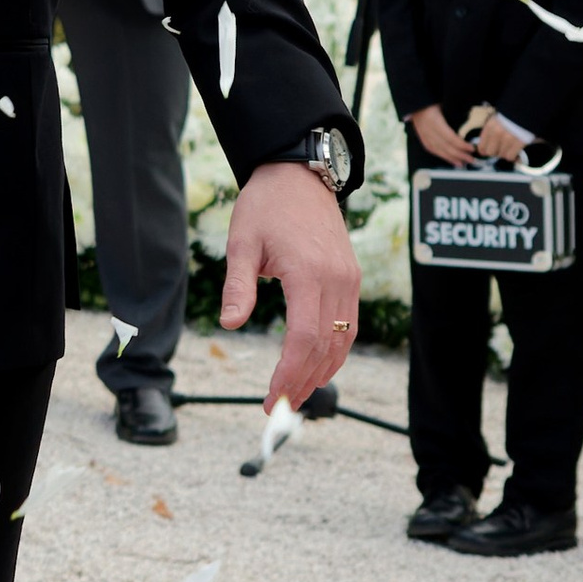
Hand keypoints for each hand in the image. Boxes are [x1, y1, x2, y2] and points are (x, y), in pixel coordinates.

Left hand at [219, 157, 360, 412]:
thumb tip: (231, 325)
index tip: (271, 397)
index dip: (289, 373)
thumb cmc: (265, 206)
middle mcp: (336, 281)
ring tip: (296, 395)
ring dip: (322, 372)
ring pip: (343, 341)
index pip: (303, 338)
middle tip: (279, 407)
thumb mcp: (242, 242)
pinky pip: (349, 326)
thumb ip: (238, 285)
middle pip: (325, 348)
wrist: (299, 175)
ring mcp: (349, 281)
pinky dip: (334, 352)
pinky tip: (316, 366)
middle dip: (303, 382)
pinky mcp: (351, 279)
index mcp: (308, 273)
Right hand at [408, 103, 476, 165]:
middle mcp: (428, 130)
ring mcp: (424, 136)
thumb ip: (455, 113)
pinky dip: (443, 156)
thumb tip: (471, 121)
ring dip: (452, 158)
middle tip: (471, 159)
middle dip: (460, 155)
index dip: (462, 145)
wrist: (415, 103)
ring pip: (439, 151)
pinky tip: (451, 161)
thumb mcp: (444, 104)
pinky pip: (433, 150)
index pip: (450, 137)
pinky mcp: (422, 139)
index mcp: (434, 121)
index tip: (472, 148)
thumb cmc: (432, 102)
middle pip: (445, 147)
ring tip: (463, 163)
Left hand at [461, 105, 530, 164]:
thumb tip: (486, 145)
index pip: (481, 146)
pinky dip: (513, 157)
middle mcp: (496, 133)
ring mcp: (508, 139)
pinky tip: (516, 153)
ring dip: (506, 153)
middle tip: (501, 149)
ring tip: (510, 149)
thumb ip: (490, 131)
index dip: (484, 150)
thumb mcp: (496, 119)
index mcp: (489, 126)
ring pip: (502, 155)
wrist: (527, 108)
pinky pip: (511, 156)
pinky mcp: (519, 142)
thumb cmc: (511, 114)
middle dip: (496, 152)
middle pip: (491, 152)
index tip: (488, 151)